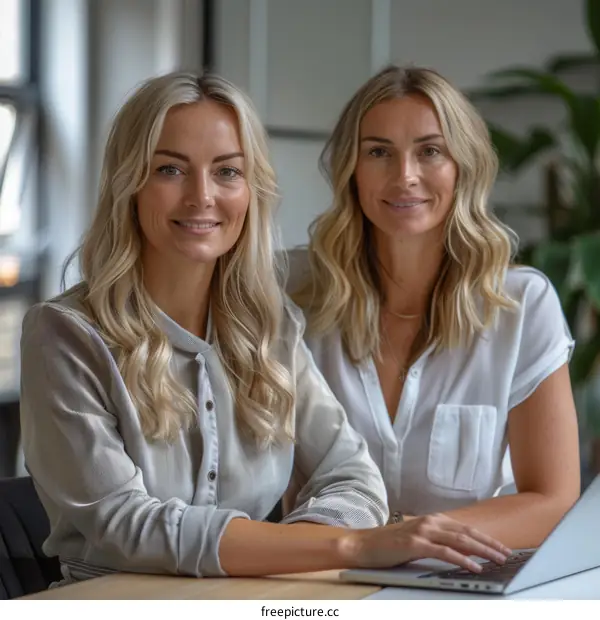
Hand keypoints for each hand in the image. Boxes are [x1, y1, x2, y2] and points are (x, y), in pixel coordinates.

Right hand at [341, 513, 511, 572]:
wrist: (363, 545)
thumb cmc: (389, 545)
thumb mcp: (417, 539)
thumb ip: (438, 541)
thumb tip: (463, 552)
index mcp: (432, 519)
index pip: (465, 528)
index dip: (485, 538)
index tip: (501, 547)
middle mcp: (430, 521)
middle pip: (467, 532)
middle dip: (490, 544)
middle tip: (507, 554)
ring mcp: (423, 531)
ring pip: (460, 540)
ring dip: (483, 551)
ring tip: (499, 560)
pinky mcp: (416, 544)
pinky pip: (445, 552)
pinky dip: (462, 559)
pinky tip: (474, 566)